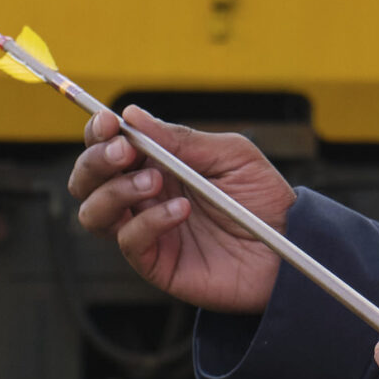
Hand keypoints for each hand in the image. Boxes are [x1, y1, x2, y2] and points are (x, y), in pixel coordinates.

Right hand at [68, 106, 294, 314]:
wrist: (291, 244)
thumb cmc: (262, 197)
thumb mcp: (230, 154)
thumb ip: (182, 139)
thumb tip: (133, 115)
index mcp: (156, 164)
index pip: (107, 146)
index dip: (98, 132)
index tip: (107, 121)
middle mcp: (142, 196)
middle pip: (87, 179)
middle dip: (96, 161)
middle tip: (124, 152)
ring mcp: (146, 230)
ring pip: (94, 212)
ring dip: (115, 191)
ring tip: (154, 182)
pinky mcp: (157, 262)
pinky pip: (130, 241)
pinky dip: (149, 221)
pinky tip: (180, 211)